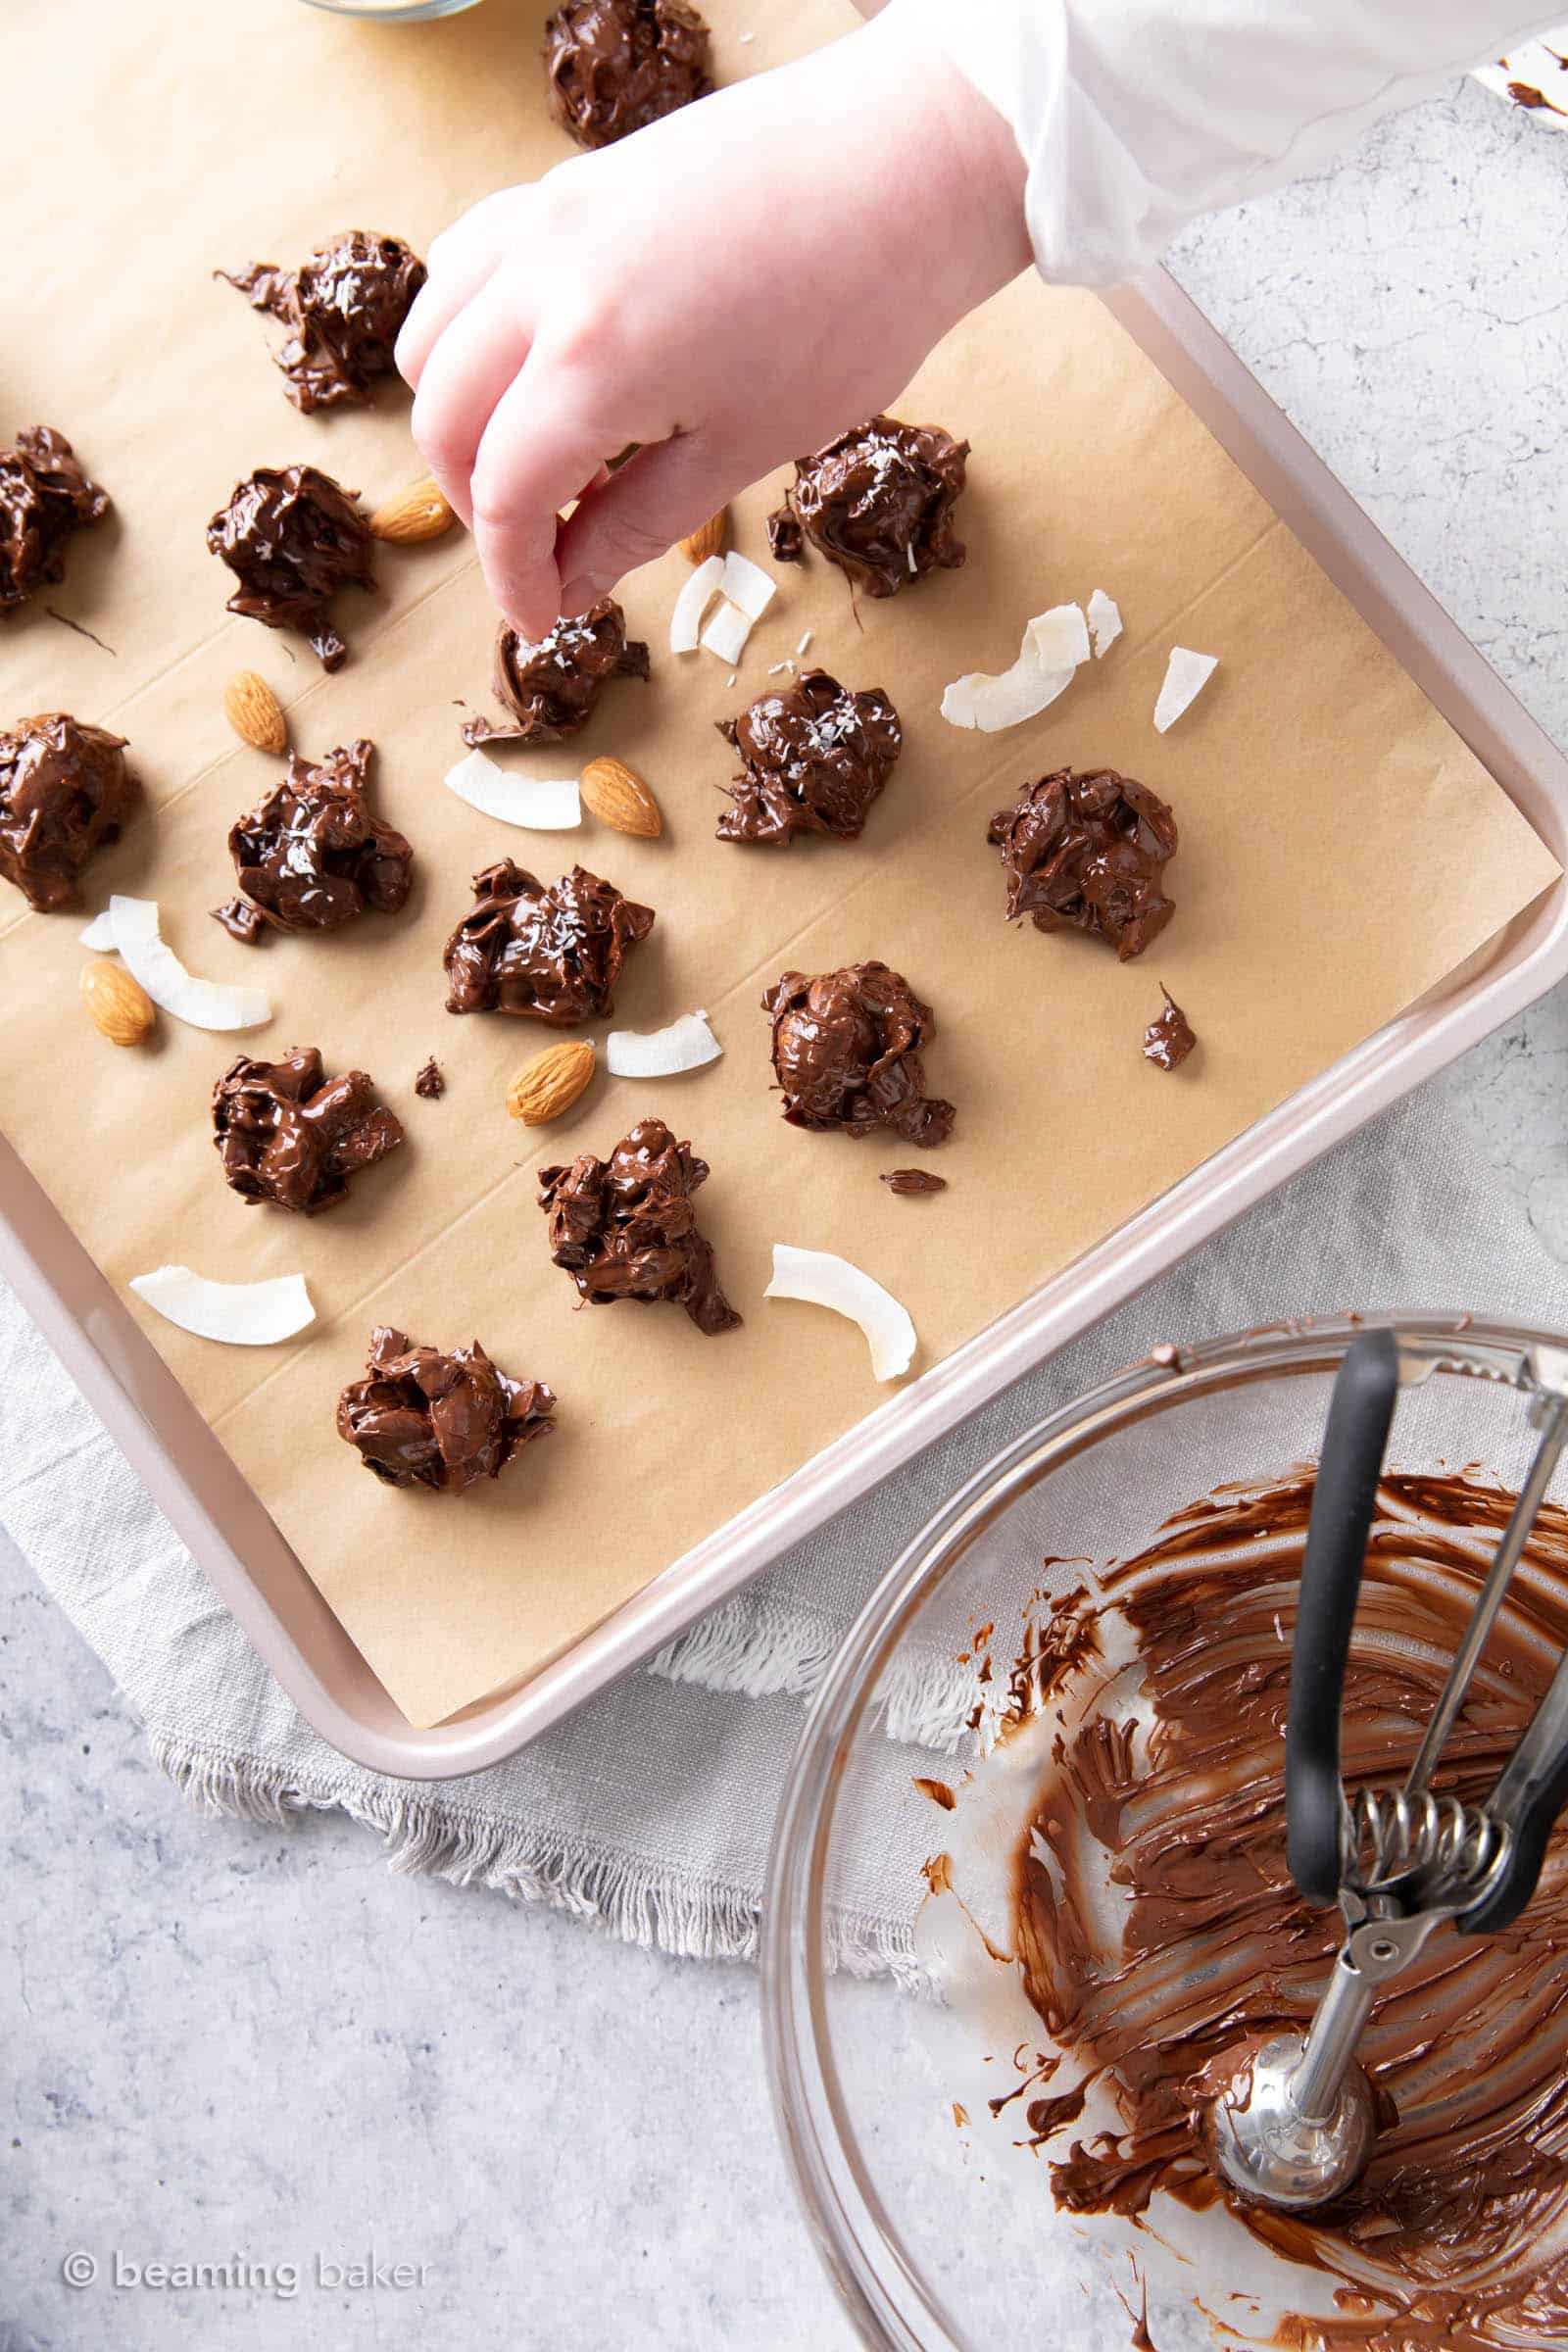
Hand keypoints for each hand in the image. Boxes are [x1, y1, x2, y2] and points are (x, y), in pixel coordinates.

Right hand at [398, 4, 1028, 639]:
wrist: (911, 161)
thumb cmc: (854, 307)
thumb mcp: (746, 446)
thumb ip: (637, 521)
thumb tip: (573, 583)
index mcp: (592, 363)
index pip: (504, 494)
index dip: (513, 575)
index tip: (544, 620)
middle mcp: (543, 279)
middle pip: (444, 418)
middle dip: (478, 505)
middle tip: (544, 554)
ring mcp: (545, 215)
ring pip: (434, 334)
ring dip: (460, 416)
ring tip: (537, 464)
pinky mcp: (566, 181)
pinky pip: (469, 261)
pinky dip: (472, 327)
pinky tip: (531, 369)